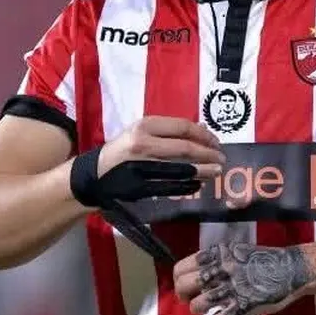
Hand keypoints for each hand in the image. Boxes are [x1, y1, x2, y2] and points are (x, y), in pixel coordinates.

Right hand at [99, 116, 225, 185]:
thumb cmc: (122, 150)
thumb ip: (168, 131)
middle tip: (221, 159)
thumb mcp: (140, 132)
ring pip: (181, 169)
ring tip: (216, 172)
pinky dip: (188, 186)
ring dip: (203, 171)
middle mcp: (143, 144)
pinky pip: (171, 187)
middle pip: (185, 148)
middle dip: (208, 154)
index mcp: (144, 126)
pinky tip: (198, 185)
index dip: (204, 135)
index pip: (182, 127)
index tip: (216, 142)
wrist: (94, 174)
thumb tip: (202, 131)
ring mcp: (142, 167)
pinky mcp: (141, 187)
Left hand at [173, 243, 315, 314]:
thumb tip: (195, 274)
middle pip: (183, 286)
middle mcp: (219, 270)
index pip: (180, 269)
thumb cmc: (261, 260)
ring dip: (199, 310)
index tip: (187, 288)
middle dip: (184, 297)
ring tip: (209, 309)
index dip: (179, 281)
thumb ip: (214, 261)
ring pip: (197, 305)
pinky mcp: (242, 306)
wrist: (289, 269)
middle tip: (193, 301)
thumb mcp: (233, 252)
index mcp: (215, 255)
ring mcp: (230, 289)